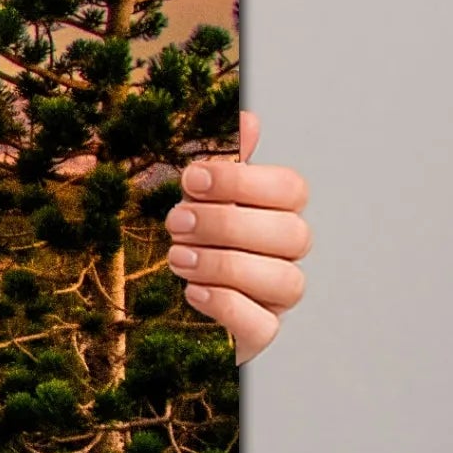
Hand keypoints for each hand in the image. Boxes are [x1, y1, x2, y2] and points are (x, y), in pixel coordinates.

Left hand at [163, 108, 308, 363]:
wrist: (160, 304)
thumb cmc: (189, 241)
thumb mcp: (198, 197)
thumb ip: (224, 163)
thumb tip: (248, 117)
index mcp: (274, 214)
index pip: (292, 189)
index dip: (243, 181)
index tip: (191, 178)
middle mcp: (284, 256)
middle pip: (292, 234)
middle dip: (228, 223)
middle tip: (175, 221)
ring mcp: (275, 299)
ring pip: (285, 281)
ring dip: (225, 264)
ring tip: (178, 256)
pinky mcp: (257, 335)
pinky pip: (263, 326)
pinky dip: (228, 305)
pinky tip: (193, 291)